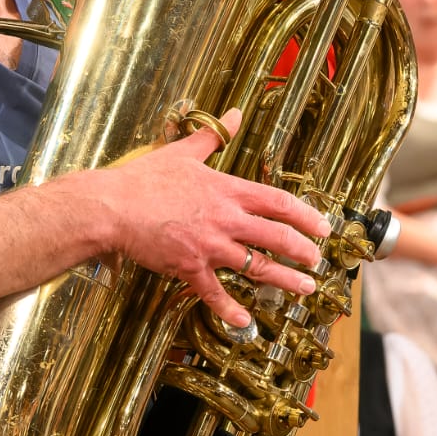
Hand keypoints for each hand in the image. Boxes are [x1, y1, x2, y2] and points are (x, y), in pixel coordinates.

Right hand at [87, 108, 329, 328]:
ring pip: (257, 266)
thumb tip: (236, 113)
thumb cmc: (145, 178)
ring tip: (304, 289)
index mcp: (227, 190)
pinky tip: (245, 321)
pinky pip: (215, 292)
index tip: (323, 226)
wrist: (113, 207)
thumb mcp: (184, 152)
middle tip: (317, 261)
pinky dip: (230, 309)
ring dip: (284, 279)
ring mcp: (210, 246)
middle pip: (276, 236)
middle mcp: (226, 219)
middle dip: (303, 251)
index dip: (306, 216)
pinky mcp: (190, 267)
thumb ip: (214, 136)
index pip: (279, 202)